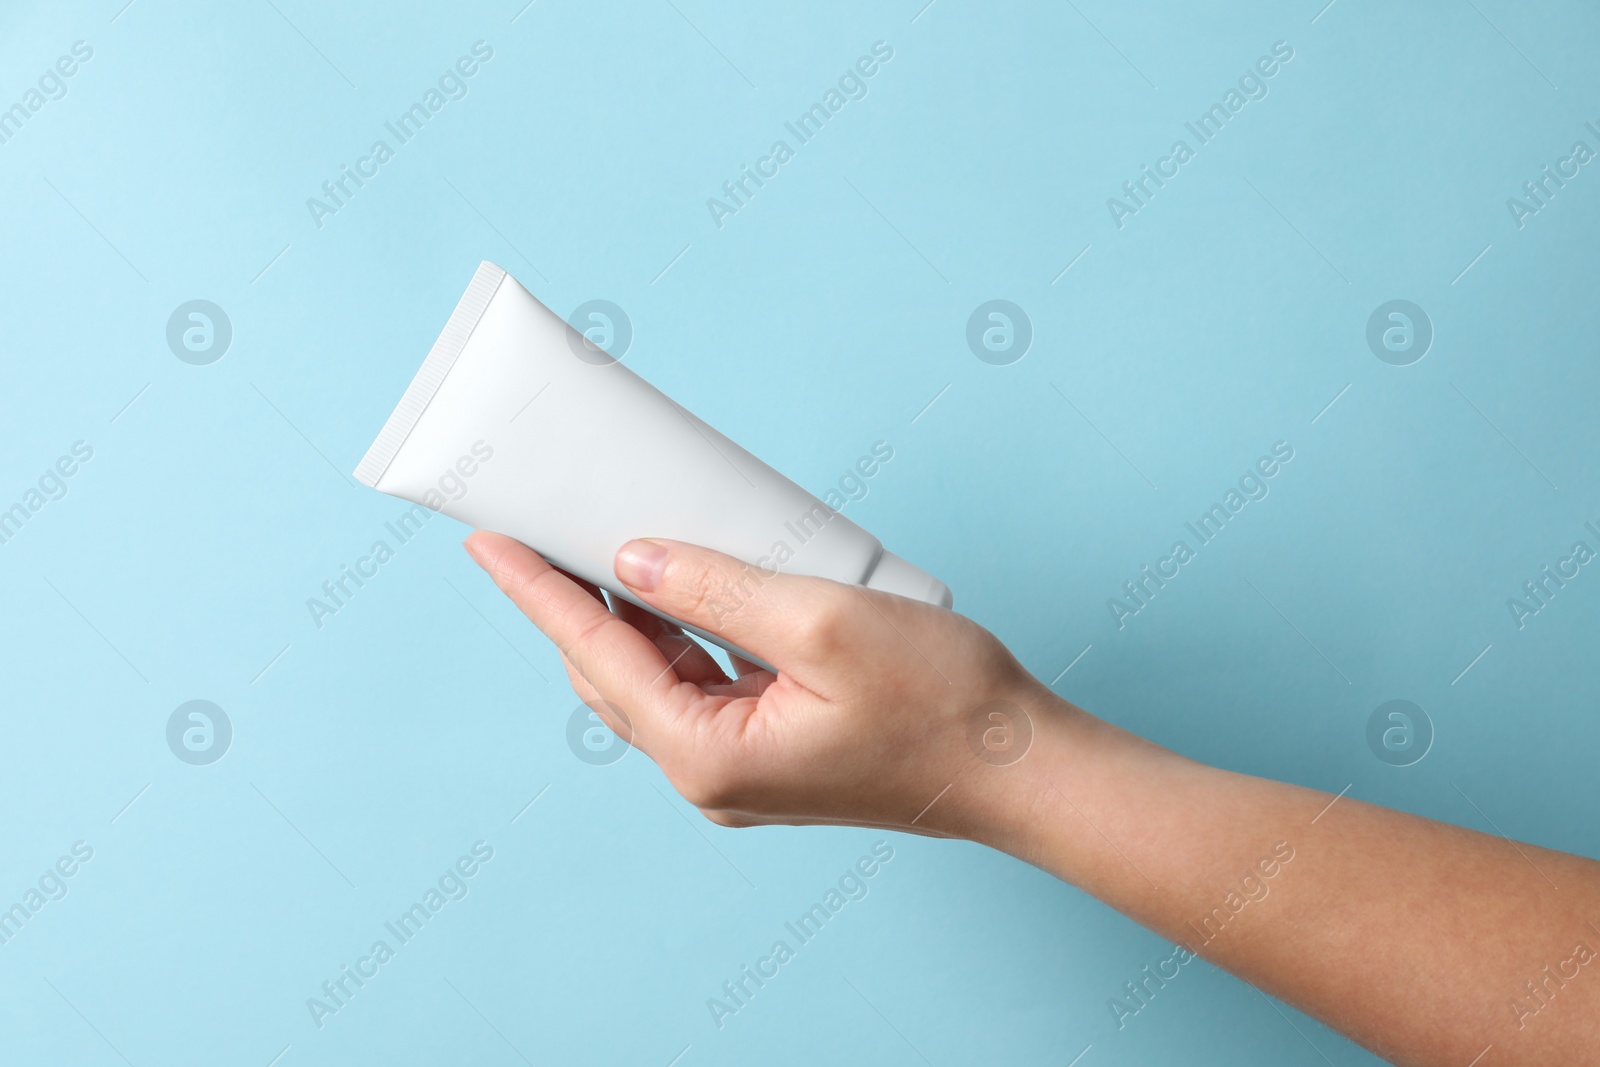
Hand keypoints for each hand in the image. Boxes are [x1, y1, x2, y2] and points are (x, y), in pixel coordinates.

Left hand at [463, 532, 1063, 839]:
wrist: (1021, 767)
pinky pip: (702, 688)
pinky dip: (682, 638)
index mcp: (707, 754)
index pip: (597, 654)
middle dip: (572, 601)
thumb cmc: (942, 702)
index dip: (537, 592)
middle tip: (539, 530)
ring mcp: (740, 772)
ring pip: (656, 682)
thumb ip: (717, 588)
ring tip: (601, 547)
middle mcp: (709, 775)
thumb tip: (633, 561)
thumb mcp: (822, 623)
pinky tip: (682, 593)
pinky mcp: (773, 755)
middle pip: (614, 673)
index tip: (487, 542)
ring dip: (628, 617)